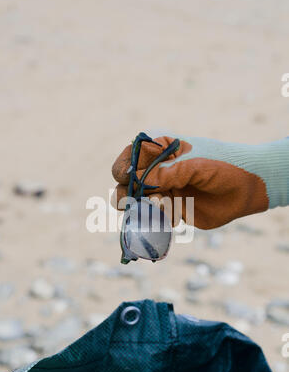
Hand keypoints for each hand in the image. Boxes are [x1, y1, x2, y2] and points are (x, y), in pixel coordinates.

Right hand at [111, 135, 286, 229]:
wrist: (248, 189)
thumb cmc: (224, 165)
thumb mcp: (196, 165)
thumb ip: (167, 173)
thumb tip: (138, 182)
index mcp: (160, 150)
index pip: (129, 157)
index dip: (124, 169)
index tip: (130, 180)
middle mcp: (156, 170)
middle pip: (124, 182)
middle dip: (127, 193)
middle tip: (140, 200)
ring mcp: (162, 191)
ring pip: (135, 203)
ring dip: (140, 210)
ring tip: (160, 210)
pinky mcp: (171, 210)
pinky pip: (153, 218)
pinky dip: (158, 221)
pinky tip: (177, 219)